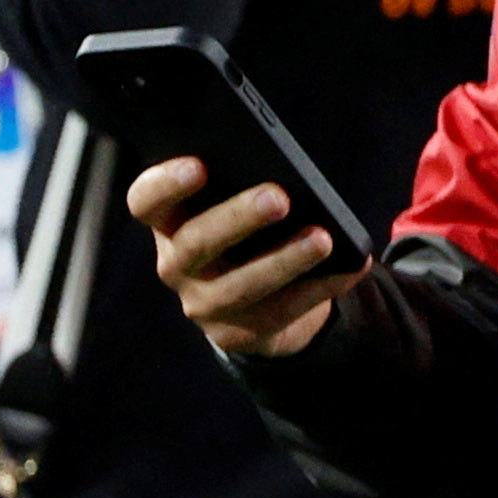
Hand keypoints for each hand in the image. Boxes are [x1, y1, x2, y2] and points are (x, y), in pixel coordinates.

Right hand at [127, 156, 361, 356]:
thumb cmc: (249, 231)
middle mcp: (176, 264)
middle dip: (238, 218)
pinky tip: (351, 266)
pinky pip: (281, 310)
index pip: (146, 201)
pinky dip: (321, 286)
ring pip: (239, 285)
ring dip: (284, 260)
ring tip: (323, 239)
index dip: (166, 184)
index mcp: (170, 222)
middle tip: (280, 197)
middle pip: (196, 241)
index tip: (198, 164)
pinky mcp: (235, 333)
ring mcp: (202, 303)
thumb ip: (245, 185)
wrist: (255, 301)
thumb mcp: (238, 206)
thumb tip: (286, 168)